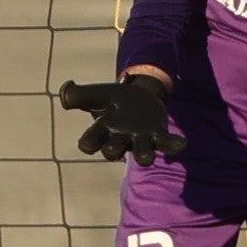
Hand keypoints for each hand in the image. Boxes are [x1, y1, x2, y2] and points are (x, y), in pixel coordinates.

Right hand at [57, 74, 176, 165]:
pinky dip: (174, 145)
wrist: (140, 96)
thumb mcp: (96, 94)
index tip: (86, 143)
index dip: (88, 144)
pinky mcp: (159, 134)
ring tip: (146, 157)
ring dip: (143, 155)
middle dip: (113, 150)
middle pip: (112, 152)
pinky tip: (181, 143)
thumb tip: (65, 89)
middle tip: (113, 146)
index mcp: (102, 130)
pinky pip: (167, 144)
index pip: (89, 142)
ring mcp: (141, 139)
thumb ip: (77, 94)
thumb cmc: (114, 100)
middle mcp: (120, 139)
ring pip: (141, 154)